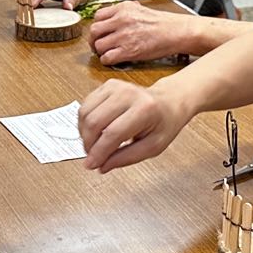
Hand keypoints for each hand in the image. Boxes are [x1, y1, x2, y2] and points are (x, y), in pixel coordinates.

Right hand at [78, 79, 192, 171]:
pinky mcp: (106, 86)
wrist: (168, 101)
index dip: (98, 152)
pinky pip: (85, 106)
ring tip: (94, 145)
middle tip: (93, 157)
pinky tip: (94, 132)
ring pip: (85, 113)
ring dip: (84, 134)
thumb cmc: (163, 124)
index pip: (112, 133)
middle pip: (94, 122)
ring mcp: (115, 87)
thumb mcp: (153, 147)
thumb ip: (127, 158)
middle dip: (89, 144)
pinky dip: (84, 122)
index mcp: (144, 109)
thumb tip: (102, 166)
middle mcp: (127, 94)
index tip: (91, 165)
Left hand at [88, 1, 186, 65]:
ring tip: (108, 53)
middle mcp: (121, 20)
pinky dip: (107, 61)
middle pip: (93, 31)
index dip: (98, 27)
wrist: (178, 32)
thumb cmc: (164, 23)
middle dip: (94, 40)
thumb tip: (113, 15)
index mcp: (123, 8)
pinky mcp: (129, 51)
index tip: (100, 33)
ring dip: (101, 52)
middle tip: (98, 45)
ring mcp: (124, 36)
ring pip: (98, 46)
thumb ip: (125, 11)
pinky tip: (114, 59)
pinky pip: (107, 58)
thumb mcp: (142, 9)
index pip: (97, 16)